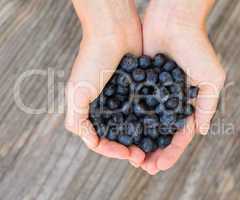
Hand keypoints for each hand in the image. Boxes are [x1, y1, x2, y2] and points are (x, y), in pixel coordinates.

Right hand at [65, 0, 144, 165]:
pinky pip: (143, 110)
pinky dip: (150, 121)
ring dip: (142, 139)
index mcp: (89, 110)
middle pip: (117, 137)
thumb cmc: (93, 59)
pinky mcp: (136, 90)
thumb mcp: (77, 91)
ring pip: (132, 126)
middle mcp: (105, 107)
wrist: (114, 30)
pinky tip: (161, 128)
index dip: (113, 151)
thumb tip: (90, 142)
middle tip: (144, 157)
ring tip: (154, 147)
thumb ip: (77, 119)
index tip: (129, 154)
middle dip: (129, 150)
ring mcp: (121, 99)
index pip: (100, 141)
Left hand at [140, 0, 225, 173]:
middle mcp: (170, 102)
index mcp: (188, 103)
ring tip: (130, 157)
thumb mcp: (211, 77)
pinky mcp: (140, 83)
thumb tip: (201, 131)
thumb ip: (208, 105)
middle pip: (161, 134)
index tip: (159, 167)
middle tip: (143, 168)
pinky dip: (128, 120)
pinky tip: (120, 133)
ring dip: (140, 141)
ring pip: (146, 124)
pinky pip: (133, 105)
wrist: (173, 20)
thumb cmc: (196, 47)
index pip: (180, 135)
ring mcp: (154, 94)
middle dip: (154, 152)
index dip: (171, 153)